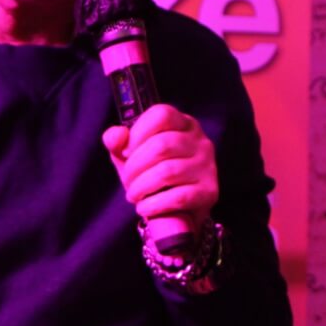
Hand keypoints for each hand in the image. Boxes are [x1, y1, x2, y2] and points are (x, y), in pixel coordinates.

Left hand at [102, 104, 218, 239]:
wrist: (178, 210)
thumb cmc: (153, 175)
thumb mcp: (132, 155)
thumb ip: (117, 142)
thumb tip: (116, 136)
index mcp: (184, 124)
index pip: (162, 114)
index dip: (138, 133)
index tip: (126, 152)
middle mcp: (201, 141)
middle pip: (161, 145)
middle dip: (134, 166)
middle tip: (127, 181)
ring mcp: (207, 166)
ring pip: (167, 171)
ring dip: (141, 187)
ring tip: (133, 195)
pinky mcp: (209, 192)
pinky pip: (178, 197)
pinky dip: (154, 205)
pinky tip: (144, 208)